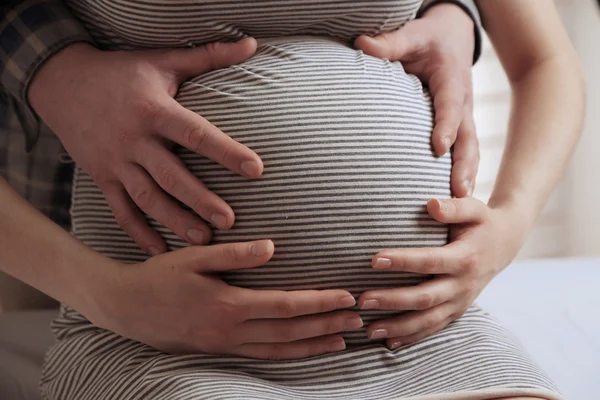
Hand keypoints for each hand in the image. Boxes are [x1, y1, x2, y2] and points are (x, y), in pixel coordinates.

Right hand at [28, 38, 262, 254]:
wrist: (62, 83)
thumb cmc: (122, 73)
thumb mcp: (163, 62)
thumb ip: (208, 56)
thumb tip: (252, 45)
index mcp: (154, 110)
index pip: (196, 133)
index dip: (226, 152)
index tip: (256, 169)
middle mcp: (134, 139)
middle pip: (171, 174)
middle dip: (200, 199)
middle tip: (230, 220)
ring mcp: (115, 162)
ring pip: (146, 198)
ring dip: (174, 221)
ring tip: (204, 242)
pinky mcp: (102, 177)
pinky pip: (120, 210)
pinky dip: (138, 232)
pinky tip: (160, 251)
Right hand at [86, 240, 361, 358]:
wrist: (128, 308)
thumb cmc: (159, 277)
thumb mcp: (194, 257)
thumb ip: (234, 253)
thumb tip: (271, 247)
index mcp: (229, 304)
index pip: (286, 306)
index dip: (319, 302)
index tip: (346, 297)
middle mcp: (233, 330)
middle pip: (291, 331)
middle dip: (327, 324)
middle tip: (359, 319)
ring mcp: (228, 344)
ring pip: (282, 348)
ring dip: (315, 344)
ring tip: (344, 339)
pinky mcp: (222, 349)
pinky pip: (265, 355)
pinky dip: (291, 354)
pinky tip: (308, 350)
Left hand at [354, 4, 478, 196]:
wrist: (453, 39)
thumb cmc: (429, 40)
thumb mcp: (412, 35)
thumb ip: (389, 44)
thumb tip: (361, 44)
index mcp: (451, 80)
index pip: (450, 105)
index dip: (446, 125)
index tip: (438, 147)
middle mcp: (463, 102)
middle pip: (468, 136)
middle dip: (464, 164)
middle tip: (460, 192)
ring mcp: (465, 116)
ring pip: (471, 148)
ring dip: (468, 175)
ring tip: (461, 202)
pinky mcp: (462, 126)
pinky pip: (465, 151)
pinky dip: (464, 173)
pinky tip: (457, 198)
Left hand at [357, 197, 524, 348]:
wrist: (505, 244)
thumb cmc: (481, 222)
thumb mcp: (474, 208)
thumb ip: (454, 206)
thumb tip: (431, 205)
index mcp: (465, 258)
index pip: (430, 261)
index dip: (402, 262)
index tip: (374, 260)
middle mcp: (463, 284)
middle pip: (425, 297)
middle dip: (392, 300)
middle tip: (362, 300)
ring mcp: (461, 302)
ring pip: (428, 320)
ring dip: (398, 327)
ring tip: (369, 329)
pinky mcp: (457, 311)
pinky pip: (434, 328)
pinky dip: (412, 337)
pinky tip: (389, 341)